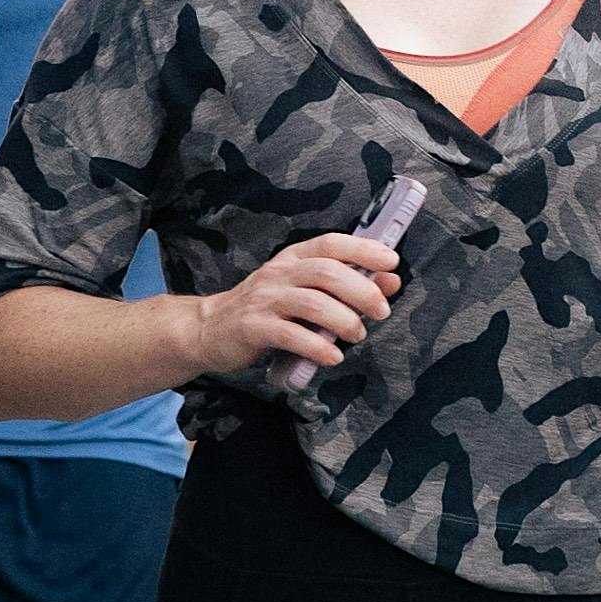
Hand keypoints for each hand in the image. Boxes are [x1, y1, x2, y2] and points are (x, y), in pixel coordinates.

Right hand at [195, 229, 403, 385]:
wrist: (209, 329)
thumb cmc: (266, 309)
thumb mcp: (304, 290)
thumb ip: (344, 285)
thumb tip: (390, 281)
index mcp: (293, 258)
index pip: (331, 244)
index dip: (363, 249)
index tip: (391, 261)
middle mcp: (279, 273)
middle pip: (327, 273)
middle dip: (362, 290)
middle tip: (382, 310)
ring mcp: (264, 300)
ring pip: (312, 303)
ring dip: (344, 320)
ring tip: (359, 334)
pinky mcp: (253, 328)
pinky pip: (290, 335)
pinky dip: (317, 347)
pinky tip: (332, 357)